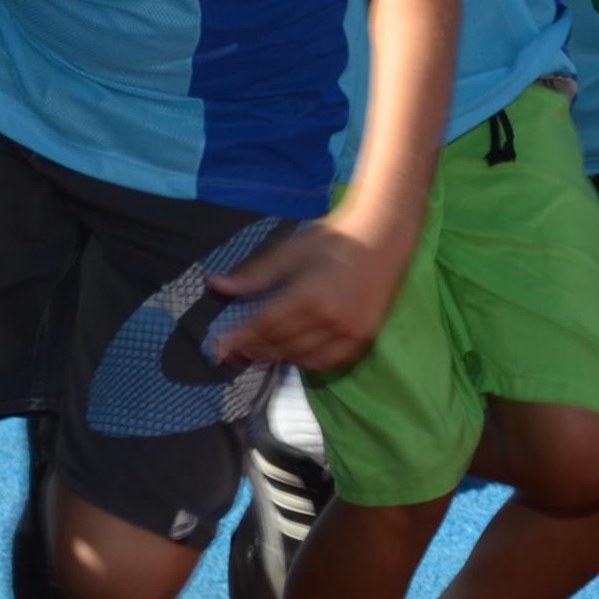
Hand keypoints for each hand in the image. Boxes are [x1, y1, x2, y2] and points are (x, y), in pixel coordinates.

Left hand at [205, 216, 412, 374]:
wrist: (383, 235)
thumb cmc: (335, 238)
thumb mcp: (291, 250)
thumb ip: (255, 274)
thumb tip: (215, 285)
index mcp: (307, 294)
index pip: (263, 325)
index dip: (239, 338)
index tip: (217, 346)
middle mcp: (328, 318)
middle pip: (280, 343)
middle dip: (252, 350)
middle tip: (231, 355)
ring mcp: (348, 331)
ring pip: (302, 356)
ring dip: (276, 358)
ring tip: (256, 356)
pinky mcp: (363, 337)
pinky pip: (329, 362)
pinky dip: (307, 363)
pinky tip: (292, 357)